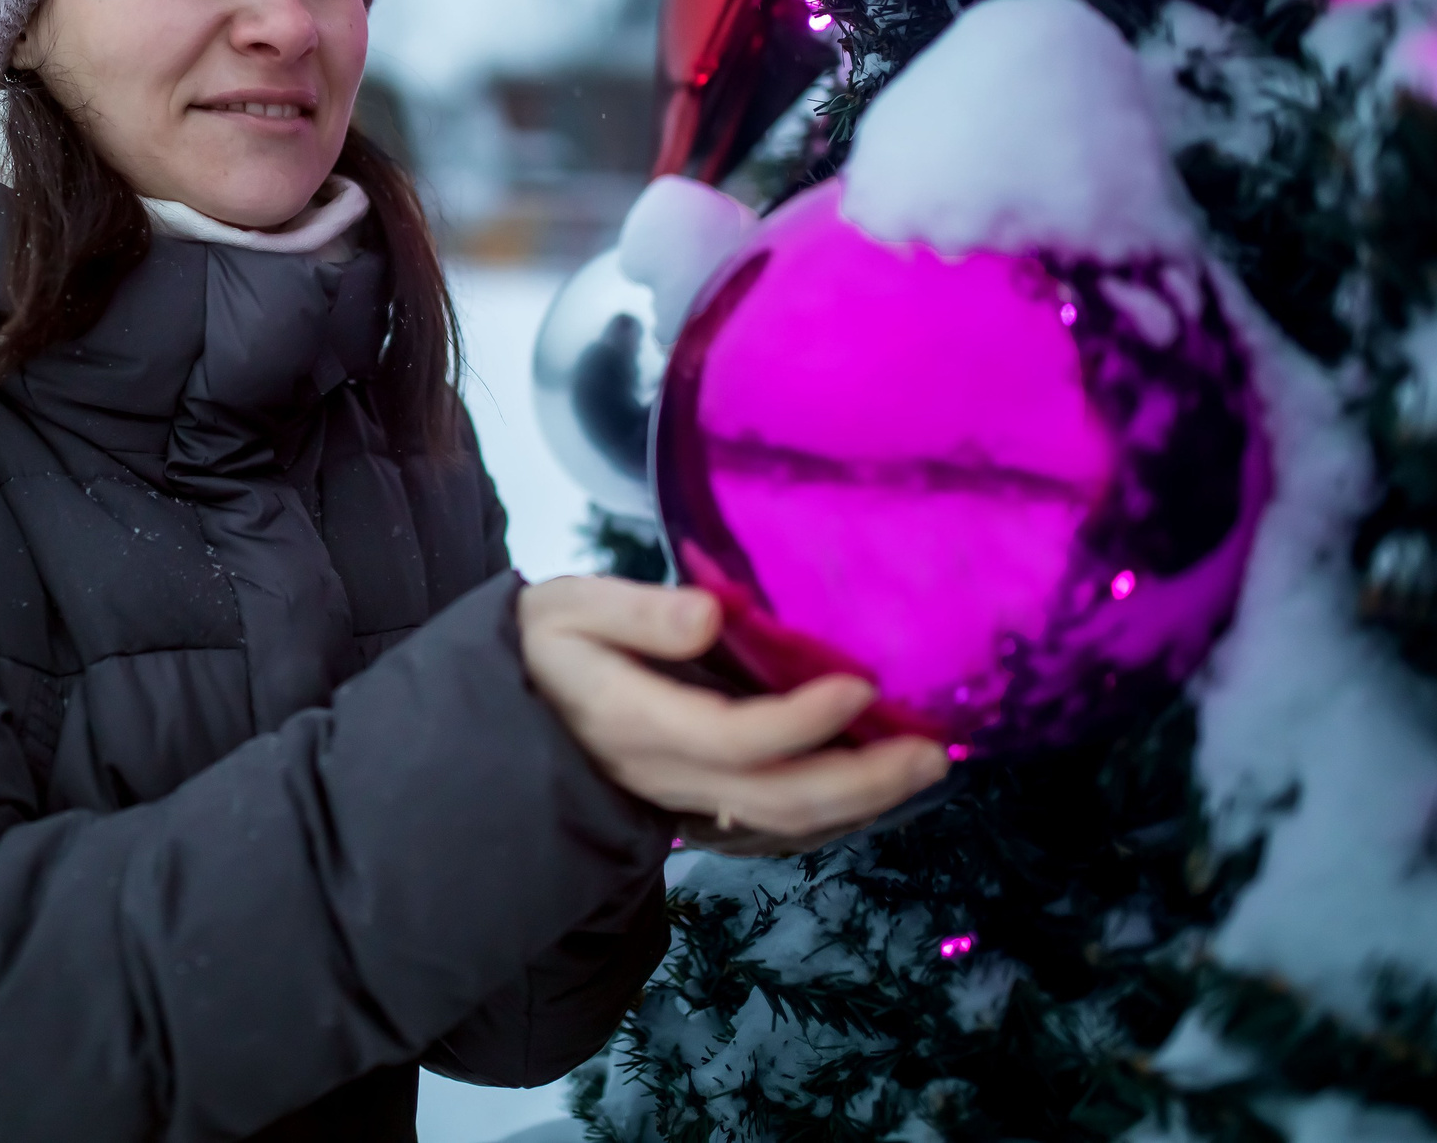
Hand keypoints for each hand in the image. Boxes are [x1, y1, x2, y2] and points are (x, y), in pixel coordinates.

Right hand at [519, 568, 948, 851]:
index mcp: (634, 721)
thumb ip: (636, 611)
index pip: (734, 737)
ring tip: (923, 768)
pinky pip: (769, 827)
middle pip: (777, 798)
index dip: (804, 719)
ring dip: (860, 803)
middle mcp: (663, 774)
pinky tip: (872, 790)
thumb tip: (710, 614)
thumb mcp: (567, 608)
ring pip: (780, 822)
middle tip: (934, 750)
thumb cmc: (542, 644)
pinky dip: (830, 815)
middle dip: (862, 781)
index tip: (862, 684)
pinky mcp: (691, 807)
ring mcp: (678, 801)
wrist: (501, 707)